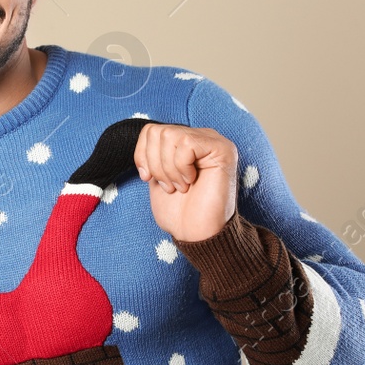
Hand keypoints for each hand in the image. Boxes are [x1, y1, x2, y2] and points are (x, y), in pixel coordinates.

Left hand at [133, 122, 238, 242]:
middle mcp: (200, 137)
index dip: (142, 155)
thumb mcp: (157, 177)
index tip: (149, 179)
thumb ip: (153, 154)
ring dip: (168, 168)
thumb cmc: (179, 212)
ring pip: (170, 135)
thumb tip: (145, 135)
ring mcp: (213, 141)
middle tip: (170, 187)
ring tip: (181, 186)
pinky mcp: (222, 148)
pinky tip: (191, 180)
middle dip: (155, 164)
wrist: (196, 234)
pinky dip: (181, 166)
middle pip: (158, 132)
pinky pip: (186, 143)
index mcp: (184, 143)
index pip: (151, 131)